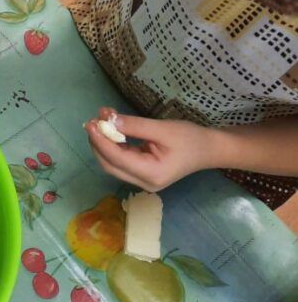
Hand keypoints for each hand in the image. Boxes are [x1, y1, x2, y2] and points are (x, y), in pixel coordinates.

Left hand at [85, 107, 215, 190]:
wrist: (209, 149)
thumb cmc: (190, 139)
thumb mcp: (163, 129)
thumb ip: (136, 126)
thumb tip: (109, 121)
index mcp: (151, 174)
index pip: (117, 158)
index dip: (100, 141)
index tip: (91, 123)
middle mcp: (143, 182)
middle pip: (109, 164)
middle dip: (98, 142)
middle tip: (92, 120)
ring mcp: (142, 179)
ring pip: (112, 163)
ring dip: (103, 142)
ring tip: (99, 120)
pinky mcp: (141, 172)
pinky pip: (120, 159)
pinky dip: (112, 144)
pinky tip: (110, 128)